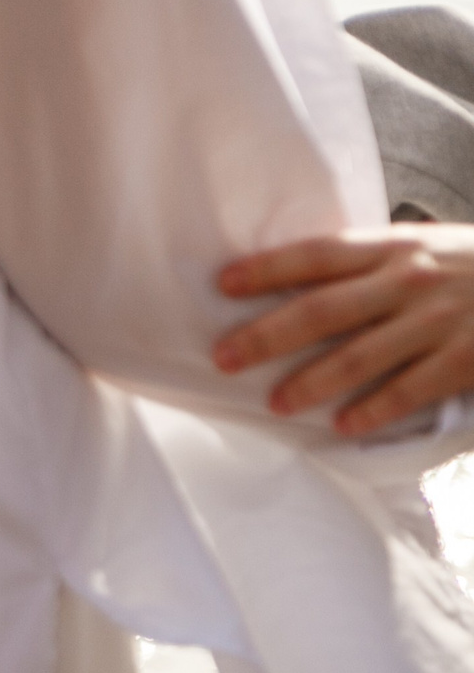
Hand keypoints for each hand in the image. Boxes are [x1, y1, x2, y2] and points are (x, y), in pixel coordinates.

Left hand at [214, 224, 473, 436]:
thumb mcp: (425, 248)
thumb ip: (373, 263)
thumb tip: (301, 282)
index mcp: (393, 246)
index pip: (316, 254)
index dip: (267, 268)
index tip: (222, 284)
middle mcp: (409, 280)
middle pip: (321, 309)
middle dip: (266, 335)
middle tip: (224, 357)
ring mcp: (438, 320)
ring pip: (359, 356)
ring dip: (311, 382)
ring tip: (275, 403)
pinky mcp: (467, 358)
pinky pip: (410, 389)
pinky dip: (374, 409)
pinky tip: (343, 426)